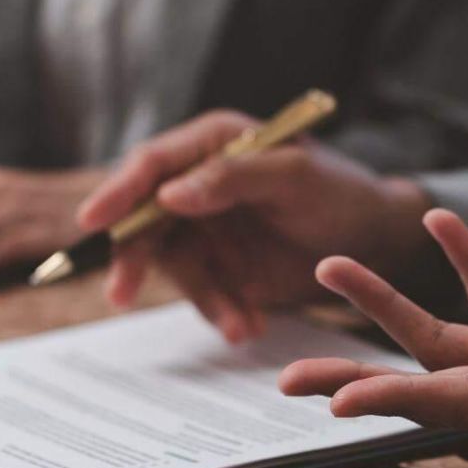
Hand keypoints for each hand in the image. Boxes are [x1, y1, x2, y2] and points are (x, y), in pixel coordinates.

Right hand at [78, 111, 430, 343]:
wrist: (374, 242)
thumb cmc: (340, 193)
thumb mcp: (293, 178)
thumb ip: (232, 178)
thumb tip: (167, 194)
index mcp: (213, 142)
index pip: (152, 163)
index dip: (118, 191)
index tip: (93, 221)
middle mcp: (198, 183)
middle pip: (144, 218)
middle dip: (135, 259)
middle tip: (121, 294)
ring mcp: (206, 228)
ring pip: (174, 267)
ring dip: (201, 298)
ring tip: (242, 326)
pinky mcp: (219, 267)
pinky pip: (204, 294)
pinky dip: (222, 312)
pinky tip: (251, 326)